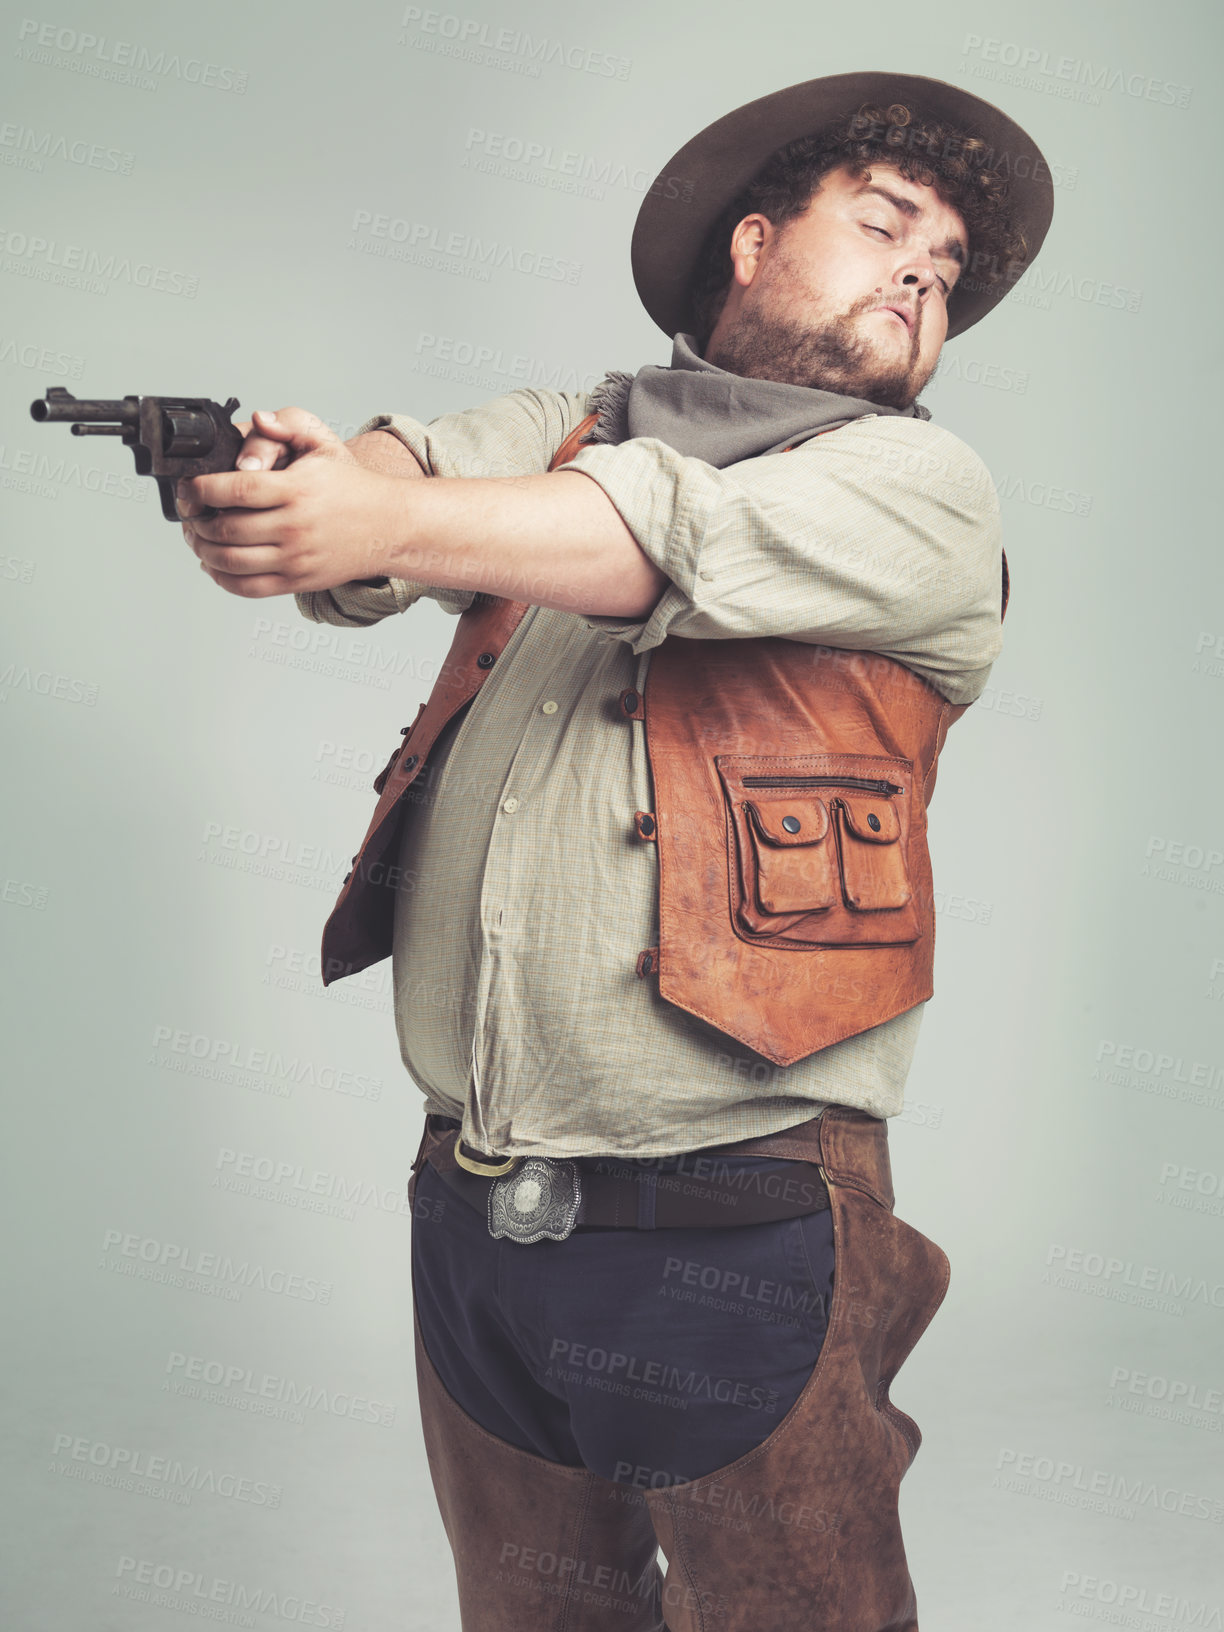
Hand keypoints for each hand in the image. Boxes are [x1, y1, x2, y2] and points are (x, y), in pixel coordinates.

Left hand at [178, 406, 404, 596]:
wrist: (389, 527)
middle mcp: (295, 527)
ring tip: (196, 538)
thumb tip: (256, 418)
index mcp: (297, 490)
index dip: (201, 490)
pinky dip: (222, 579)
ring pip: (231, 562)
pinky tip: (213, 564)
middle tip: (189, 512)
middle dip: (195, 522)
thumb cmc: (351, 487)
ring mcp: (296, 558)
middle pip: (226, 529)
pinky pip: (248, 588)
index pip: (235, 491)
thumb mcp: (324, 444)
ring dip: (203, 550)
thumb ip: (287, 426)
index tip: (189, 487)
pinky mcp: (298, 580)